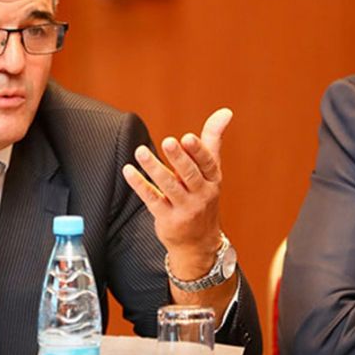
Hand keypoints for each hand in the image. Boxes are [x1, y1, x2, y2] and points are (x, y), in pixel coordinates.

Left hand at [122, 108, 232, 278]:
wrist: (198, 243)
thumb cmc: (202, 197)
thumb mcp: (211, 171)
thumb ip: (212, 140)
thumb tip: (225, 111)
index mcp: (212, 180)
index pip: (207, 164)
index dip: (198, 151)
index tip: (188, 137)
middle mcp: (201, 195)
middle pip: (189, 175)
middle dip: (179, 158)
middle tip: (168, 141)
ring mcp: (184, 209)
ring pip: (169, 187)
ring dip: (154, 168)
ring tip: (140, 152)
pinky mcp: (167, 219)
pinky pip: (152, 200)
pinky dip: (140, 185)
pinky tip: (129, 171)